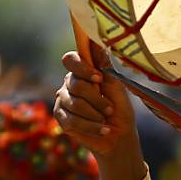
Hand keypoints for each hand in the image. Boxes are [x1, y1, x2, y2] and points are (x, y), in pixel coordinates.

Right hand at [54, 47, 142, 166]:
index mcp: (82, 71)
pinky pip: (72, 120)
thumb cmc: (119, 110)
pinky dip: (90, 126)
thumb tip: (100, 43)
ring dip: (95, 115)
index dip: (83, 68)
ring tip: (105, 120)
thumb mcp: (117, 87)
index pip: (70, 60)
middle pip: (76, 84)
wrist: (118, 137)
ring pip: (74, 104)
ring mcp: (63, 101)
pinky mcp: (61, 118)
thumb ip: (106, 67)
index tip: (99, 78)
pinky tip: (102, 129)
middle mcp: (69, 83)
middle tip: (109, 109)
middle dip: (96, 99)